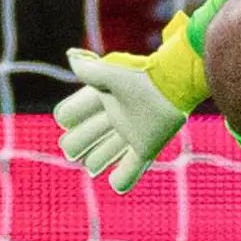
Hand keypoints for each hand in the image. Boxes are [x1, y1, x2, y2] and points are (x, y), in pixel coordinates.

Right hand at [52, 21, 204, 192]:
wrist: (175, 82)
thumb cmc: (143, 76)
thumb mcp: (111, 73)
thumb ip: (88, 69)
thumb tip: (70, 56)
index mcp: (105, 99)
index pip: (78, 112)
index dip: (71, 116)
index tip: (66, 119)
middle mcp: (116, 117)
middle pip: (89, 135)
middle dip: (78, 142)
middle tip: (71, 150)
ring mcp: (131, 134)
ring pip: (107, 152)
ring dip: (97, 159)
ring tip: (91, 164)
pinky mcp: (146, 147)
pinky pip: (132, 168)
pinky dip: (123, 178)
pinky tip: (115, 184)